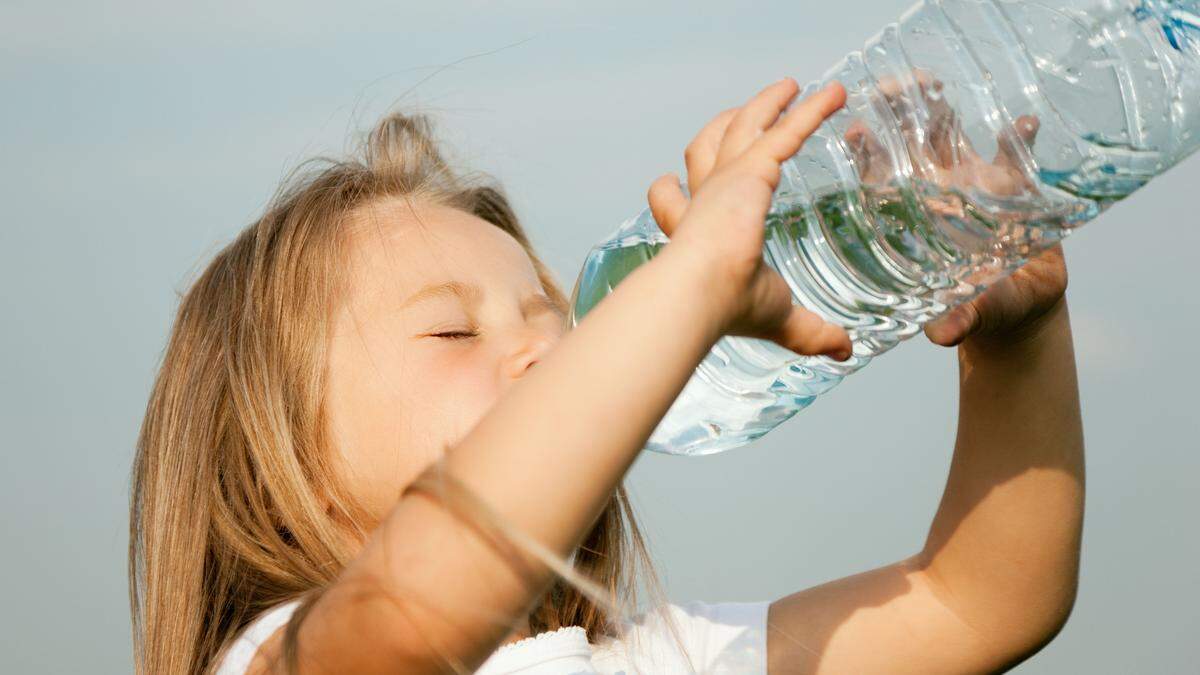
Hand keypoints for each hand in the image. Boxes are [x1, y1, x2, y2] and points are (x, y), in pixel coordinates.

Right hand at [647, 78, 852, 360]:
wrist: (701, 293)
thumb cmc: (725, 307)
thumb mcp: (775, 316)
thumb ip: (809, 330)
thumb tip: (843, 351)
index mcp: (696, 235)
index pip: (675, 207)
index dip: (670, 196)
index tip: (672, 184)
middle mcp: (704, 201)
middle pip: (705, 150)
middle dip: (723, 128)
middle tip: (742, 113)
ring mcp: (723, 180)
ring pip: (739, 126)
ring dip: (764, 104)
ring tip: (789, 88)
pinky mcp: (749, 169)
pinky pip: (784, 130)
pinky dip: (811, 111)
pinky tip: (835, 95)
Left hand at [840, 69, 1065, 347]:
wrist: (1018, 307)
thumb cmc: (979, 310)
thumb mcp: (968, 317)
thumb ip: (957, 320)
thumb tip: (943, 333)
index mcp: (912, 218)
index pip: (879, 179)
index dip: (866, 154)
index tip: (856, 131)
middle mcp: (935, 193)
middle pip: (909, 143)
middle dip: (899, 112)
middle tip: (892, 89)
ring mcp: (973, 183)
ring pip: (952, 135)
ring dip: (945, 110)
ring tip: (938, 88)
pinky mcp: (1015, 186)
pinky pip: (1019, 154)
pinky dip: (1021, 136)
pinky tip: (1024, 123)